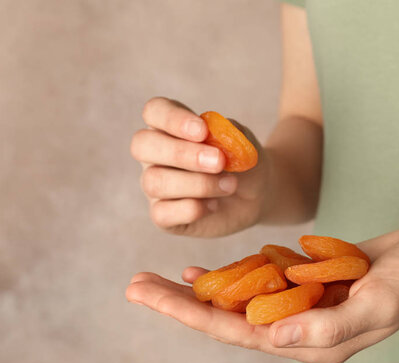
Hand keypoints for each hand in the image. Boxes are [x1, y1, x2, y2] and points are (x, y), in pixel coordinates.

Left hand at [125, 229, 398, 362]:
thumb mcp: (376, 306)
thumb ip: (325, 325)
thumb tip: (270, 338)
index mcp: (308, 344)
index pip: (237, 334)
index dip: (191, 314)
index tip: (150, 296)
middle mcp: (294, 331)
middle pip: (225, 320)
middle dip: (178, 303)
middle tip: (134, 285)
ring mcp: (295, 308)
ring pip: (234, 304)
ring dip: (196, 292)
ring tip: (155, 279)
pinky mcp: (298, 287)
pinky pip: (254, 286)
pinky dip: (227, 278)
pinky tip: (201, 272)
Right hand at [131, 97, 268, 236]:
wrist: (255, 196)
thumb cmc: (241, 163)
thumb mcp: (243, 144)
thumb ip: (228, 134)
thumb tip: (212, 134)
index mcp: (169, 127)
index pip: (154, 111)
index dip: (173, 119)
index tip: (202, 131)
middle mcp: (155, 155)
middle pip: (143, 145)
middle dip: (181, 153)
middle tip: (219, 161)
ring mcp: (155, 186)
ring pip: (154, 181)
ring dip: (197, 183)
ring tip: (230, 185)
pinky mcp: (163, 215)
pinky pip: (161, 213)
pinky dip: (191, 209)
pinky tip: (214, 205)